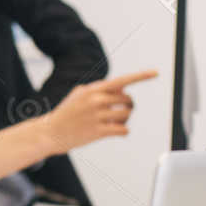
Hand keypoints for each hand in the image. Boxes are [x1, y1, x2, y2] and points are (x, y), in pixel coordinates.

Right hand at [40, 71, 159, 154]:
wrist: (50, 132)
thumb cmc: (66, 113)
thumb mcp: (79, 94)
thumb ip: (99, 89)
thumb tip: (120, 88)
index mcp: (93, 89)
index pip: (122, 80)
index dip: (141, 76)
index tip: (155, 73)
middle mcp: (96, 100)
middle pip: (128, 100)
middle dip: (128, 106)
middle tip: (121, 111)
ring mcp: (98, 116)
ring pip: (126, 115)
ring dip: (125, 119)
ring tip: (115, 122)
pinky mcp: (98, 131)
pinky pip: (123, 130)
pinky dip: (123, 131)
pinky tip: (115, 131)